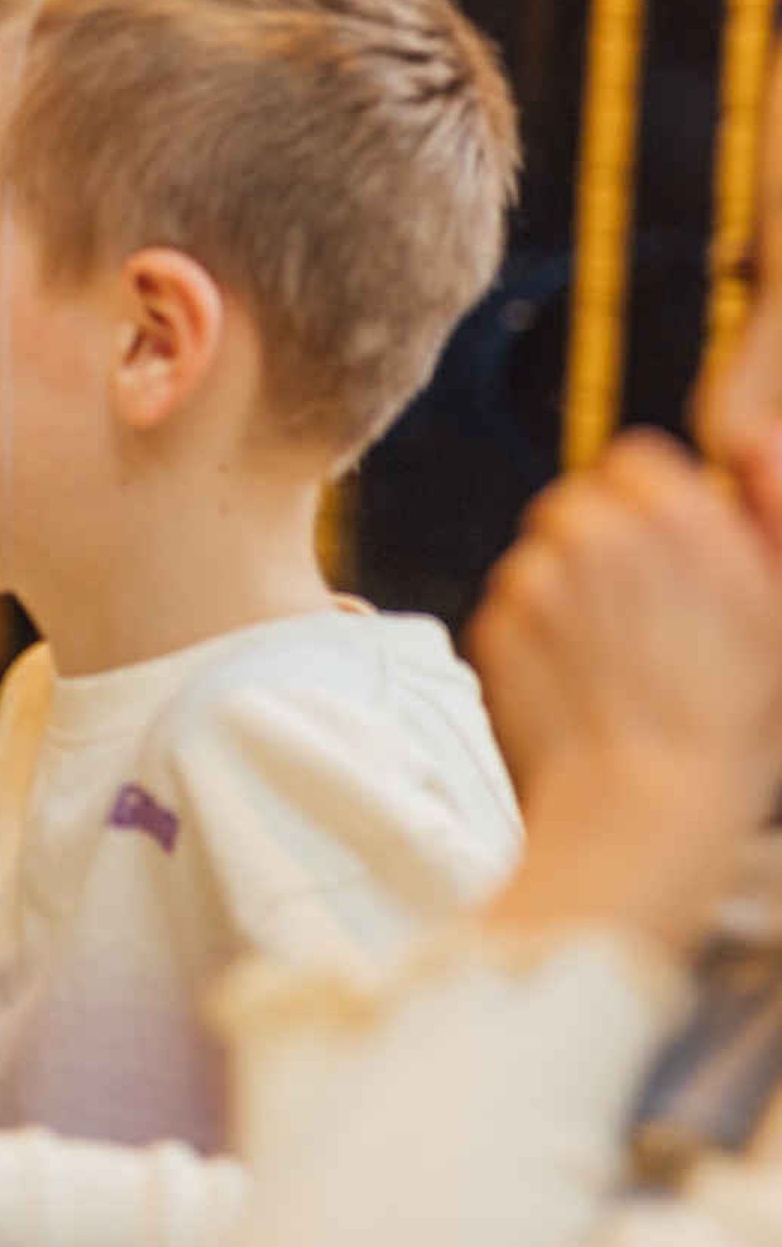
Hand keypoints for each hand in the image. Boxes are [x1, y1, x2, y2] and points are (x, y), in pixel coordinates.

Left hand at [471, 430, 781, 953]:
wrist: (643, 808)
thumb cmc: (730, 718)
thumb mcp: (777, 606)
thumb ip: (770, 507)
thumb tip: (749, 439)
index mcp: (673, 515)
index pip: (634, 459)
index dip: (655, 505)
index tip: (675, 555)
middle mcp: (592, 530)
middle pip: (578, 502)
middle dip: (604, 541)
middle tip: (648, 613)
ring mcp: (532, 578)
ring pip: (541, 555)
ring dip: (569, 588)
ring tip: (619, 658)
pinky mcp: (493, 624)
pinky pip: (512, 608)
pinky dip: (537, 634)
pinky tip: (581, 684)